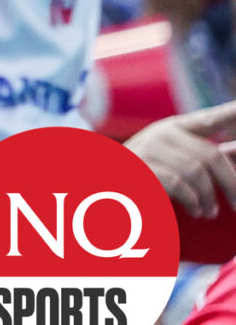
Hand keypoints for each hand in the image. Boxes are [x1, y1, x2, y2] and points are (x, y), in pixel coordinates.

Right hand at [128, 100, 235, 215]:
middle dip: (231, 182)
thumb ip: (201, 158)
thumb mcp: (171, 161)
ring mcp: (148, 148)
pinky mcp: (139, 167)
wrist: (102, 184)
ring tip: (209, 212)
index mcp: (172, 128)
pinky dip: (193, 201)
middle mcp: (161, 132)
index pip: (207, 119)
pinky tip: (195, 211)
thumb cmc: (142, 175)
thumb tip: (234, 156)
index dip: (229, 113)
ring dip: (209, 197)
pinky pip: (178, 183)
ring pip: (195, 171)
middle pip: (210, 154)